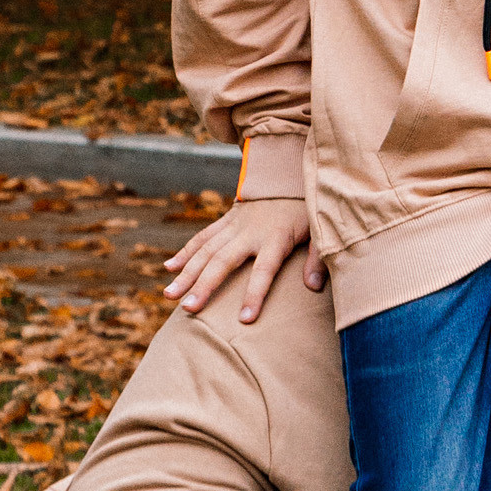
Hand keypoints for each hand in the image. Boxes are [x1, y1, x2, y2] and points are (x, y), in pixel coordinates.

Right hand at [164, 198, 322, 322]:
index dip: (254, 295)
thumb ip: (317, 259)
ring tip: (170, 295)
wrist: (291, 170)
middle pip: (223, 261)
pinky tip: (170, 268)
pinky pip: (203, 236)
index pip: (264, 271)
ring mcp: (235, 224)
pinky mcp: (227, 219)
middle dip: (204, 286)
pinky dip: (186, 252)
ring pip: (206, 250)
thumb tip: (314, 287)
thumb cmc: (307, 207)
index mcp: (276, 237)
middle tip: (188, 308)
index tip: (244, 319)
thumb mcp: (320, 230)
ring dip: (186, 273)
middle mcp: (250, 232)